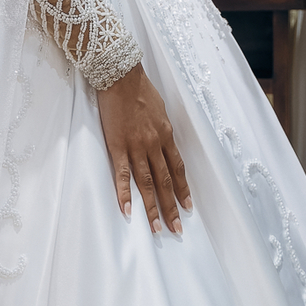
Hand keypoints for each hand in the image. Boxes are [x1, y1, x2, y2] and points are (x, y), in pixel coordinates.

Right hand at [97, 62, 191, 235]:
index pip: (177, 168)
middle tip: (178, 229)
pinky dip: (124, 193)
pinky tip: (128, 210)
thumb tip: (165, 142)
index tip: (188, 207)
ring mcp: (136, 146)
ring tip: (158, 228)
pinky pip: (122, 174)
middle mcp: (154, 143)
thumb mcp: (160, 109)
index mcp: (166, 135)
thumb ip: (162, 129)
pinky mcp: (117, 145)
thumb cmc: (140, 89)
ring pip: (147, 182)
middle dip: (172, 206)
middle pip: (165, 181)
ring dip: (152, 207)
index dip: (183, 189)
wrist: (121, 76)